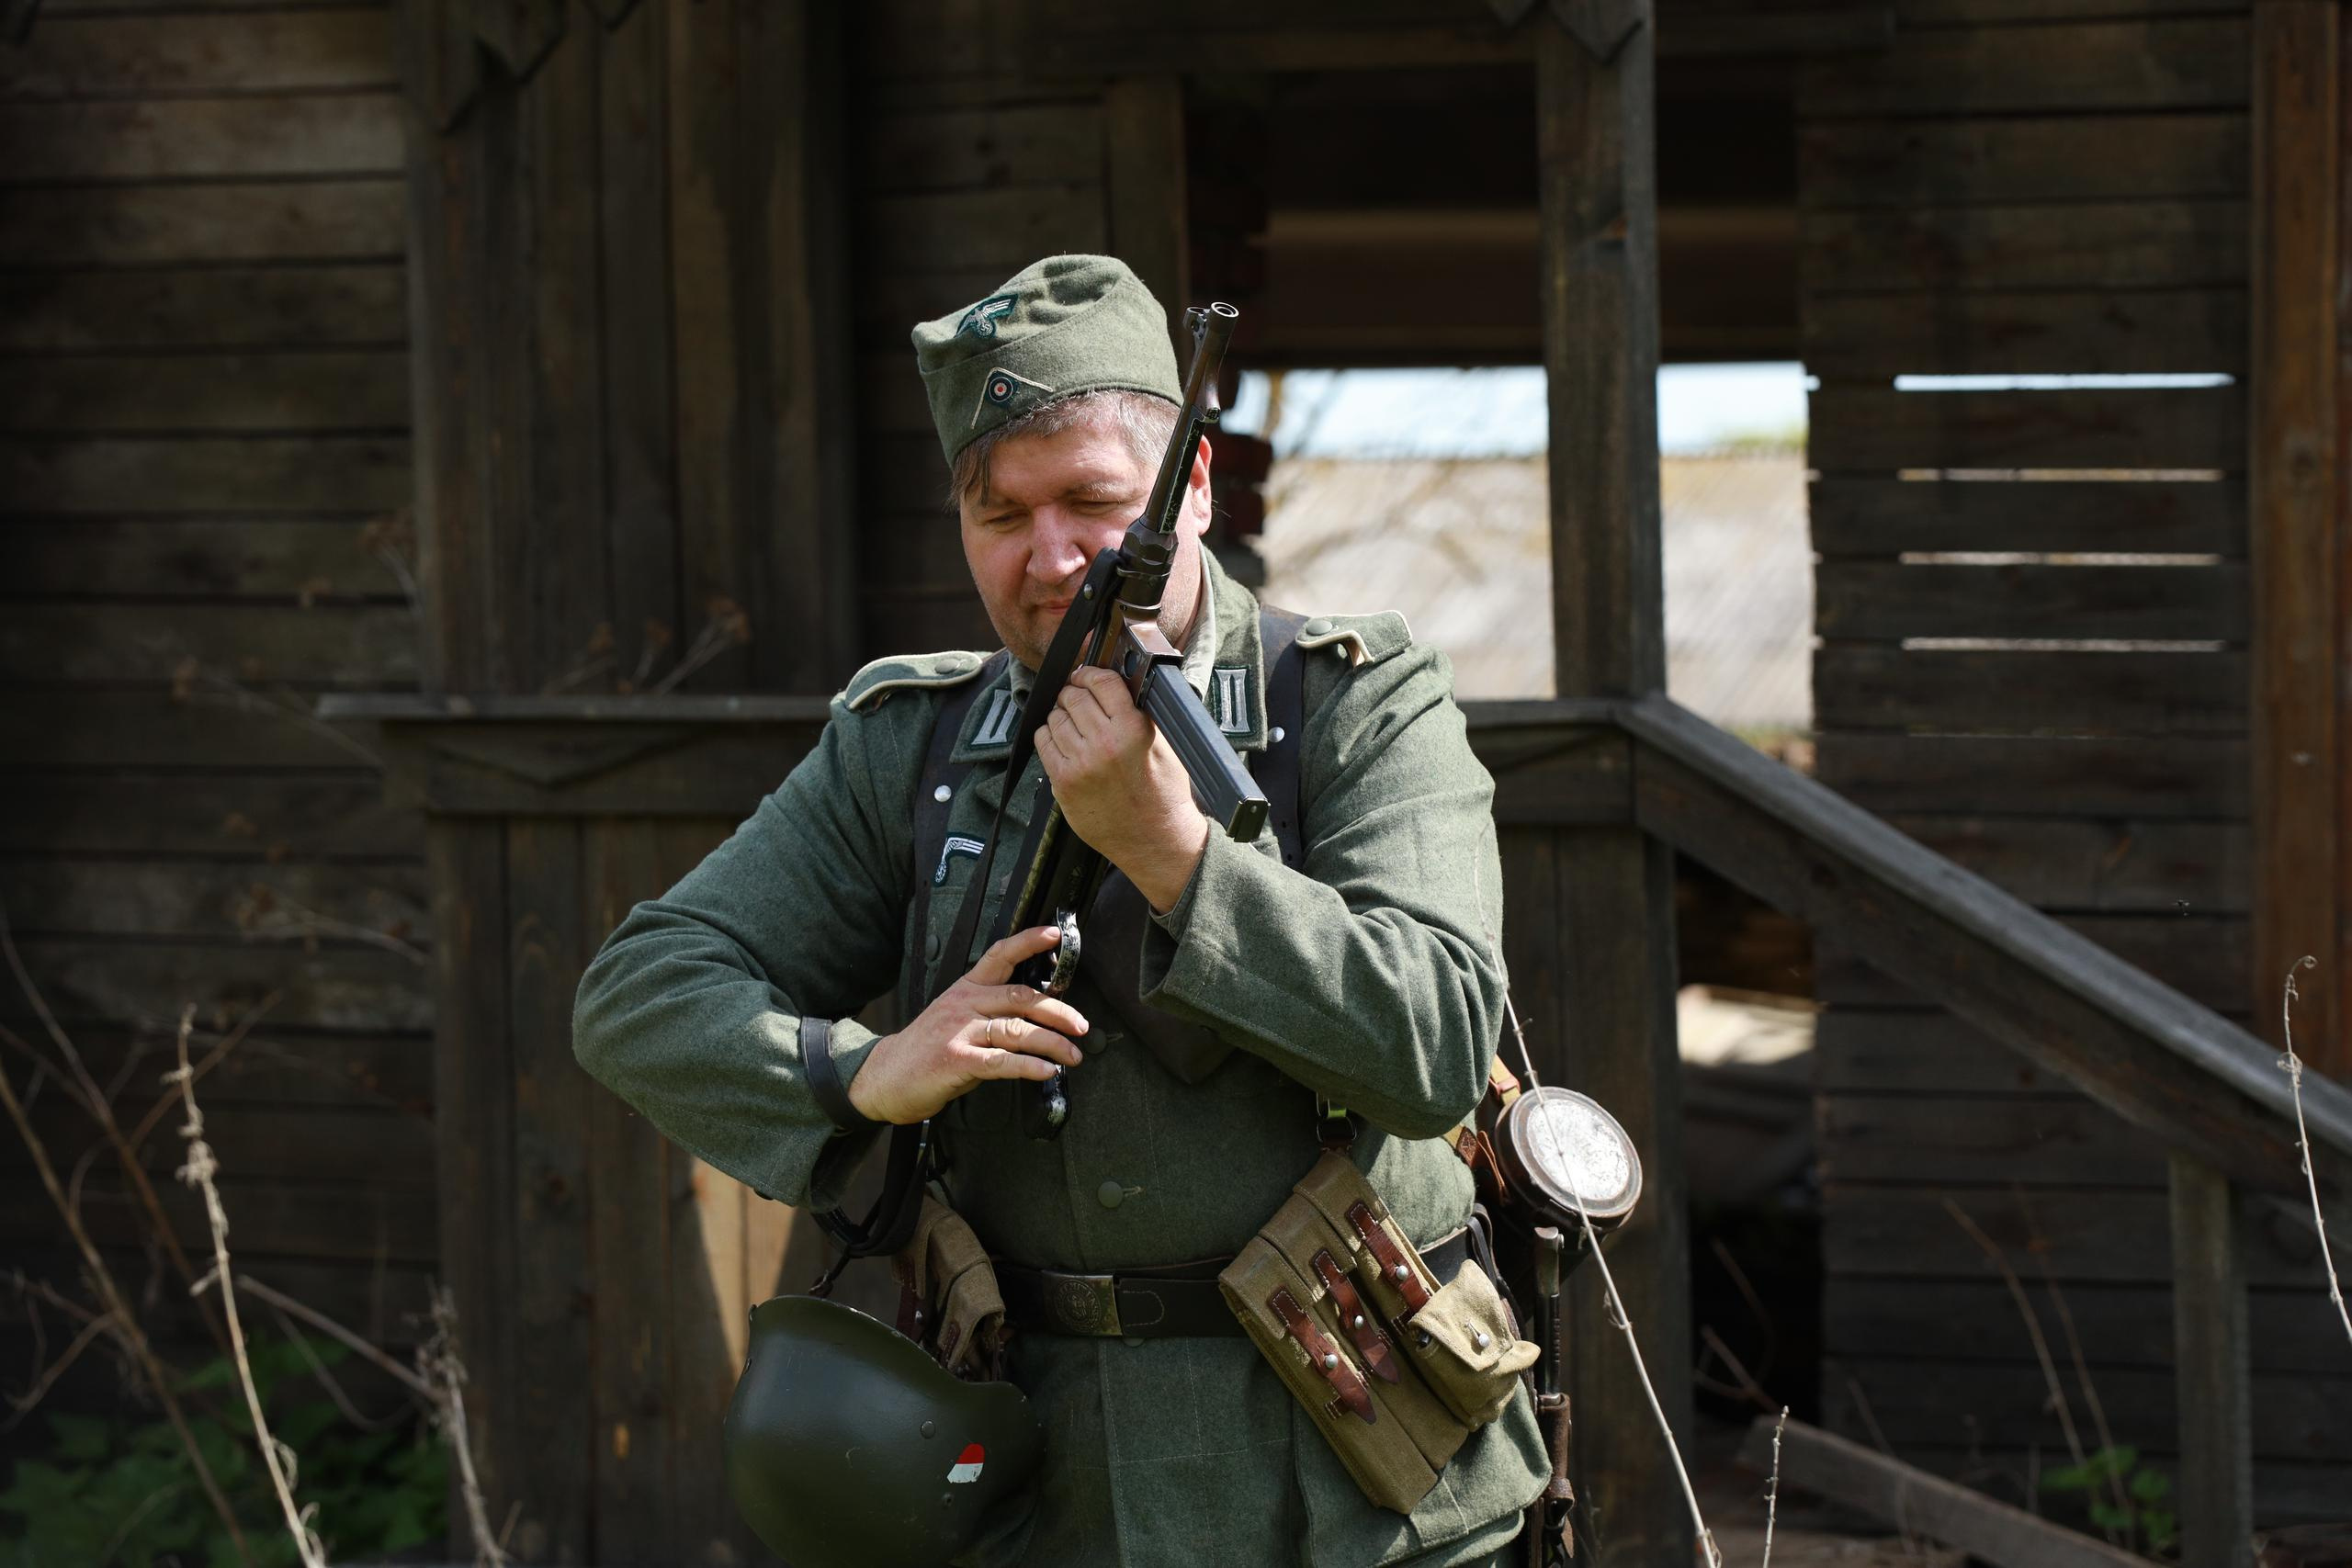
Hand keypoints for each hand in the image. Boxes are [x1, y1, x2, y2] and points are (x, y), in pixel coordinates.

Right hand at [844, 926, 1087, 1124]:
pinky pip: (1001, 1061)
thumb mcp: (954, 1017)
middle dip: (1058, 1010)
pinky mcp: (956, 1060)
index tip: (1055, 934)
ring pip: (1016, 1030)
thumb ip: (990, 1011)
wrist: (884, 1076)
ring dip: (1052, 1043)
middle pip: (1021, 997)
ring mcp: (959, 1031)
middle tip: (1081, 1025)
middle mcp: (964, 1004)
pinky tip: (1047, 1070)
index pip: (999, 955)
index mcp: (965, 988)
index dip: (1028, 942)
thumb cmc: (925, 1049)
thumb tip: (1036, 1015)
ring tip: (1073, 1054)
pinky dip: (1029, 1066)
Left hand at [1034, 664, 1209, 912]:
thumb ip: (1138, 712)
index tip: (1087, 676)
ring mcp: (1080, 764)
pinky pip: (1043, 742)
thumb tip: (1112, 685)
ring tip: (1074, 724)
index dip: (1091, 674)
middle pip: (1073, 696)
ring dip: (1061, 715)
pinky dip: (1049, 736)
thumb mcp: (1163, 744)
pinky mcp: (1063, 782)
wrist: (1156, 839)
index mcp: (1133, 729)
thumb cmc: (1164, 793)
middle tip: (1079, 699)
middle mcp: (1104, 744)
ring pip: (1055, 717)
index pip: (1102, 681)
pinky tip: (1063, 742)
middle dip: (1075, 693)